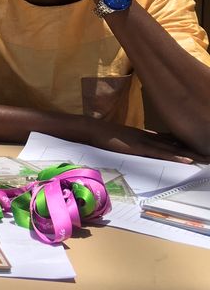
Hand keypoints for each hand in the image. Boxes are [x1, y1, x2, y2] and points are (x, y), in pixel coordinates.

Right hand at [85, 119, 204, 163]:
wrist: (92, 129)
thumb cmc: (103, 134)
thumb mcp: (121, 138)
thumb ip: (133, 141)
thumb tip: (141, 146)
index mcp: (144, 134)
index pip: (169, 139)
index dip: (184, 144)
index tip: (198, 147)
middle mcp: (148, 137)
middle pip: (175, 144)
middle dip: (193, 149)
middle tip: (209, 154)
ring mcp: (145, 141)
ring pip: (173, 149)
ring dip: (191, 154)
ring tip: (206, 158)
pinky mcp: (140, 148)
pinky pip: (161, 154)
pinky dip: (175, 157)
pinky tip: (188, 160)